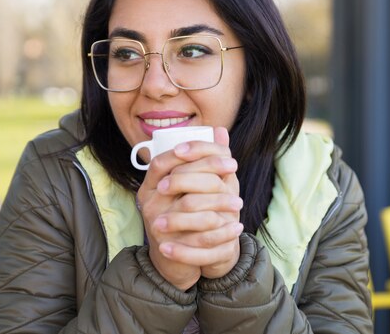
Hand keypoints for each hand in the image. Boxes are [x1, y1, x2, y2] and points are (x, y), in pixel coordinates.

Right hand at [137, 127, 242, 288]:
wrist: (174, 259)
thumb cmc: (186, 215)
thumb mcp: (195, 186)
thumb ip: (205, 161)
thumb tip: (221, 131)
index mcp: (152, 183)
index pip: (165, 160)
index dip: (192, 152)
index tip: (226, 155)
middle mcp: (149, 201)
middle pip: (178, 180)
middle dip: (211, 174)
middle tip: (235, 172)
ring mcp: (155, 223)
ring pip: (189, 207)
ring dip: (219, 203)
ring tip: (239, 203)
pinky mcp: (168, 246)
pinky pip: (197, 237)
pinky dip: (221, 232)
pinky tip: (237, 227)